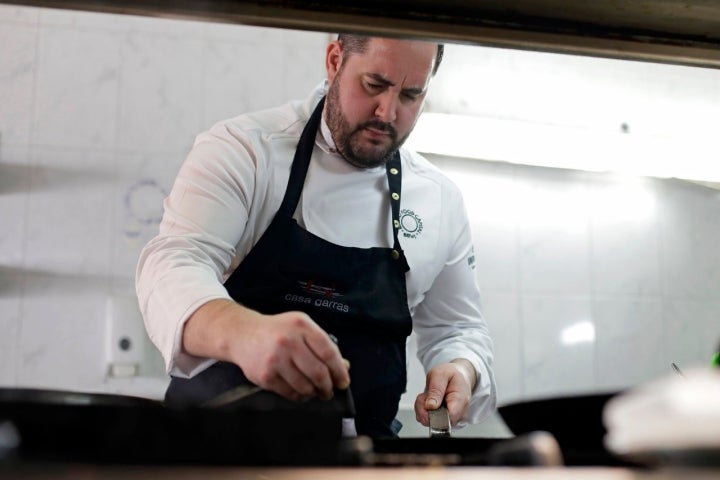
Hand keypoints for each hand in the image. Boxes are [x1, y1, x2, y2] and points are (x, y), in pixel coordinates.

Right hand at [232, 310, 350, 400]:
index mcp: (301, 326)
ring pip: (305, 386)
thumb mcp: (301, 328)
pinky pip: (290, 393)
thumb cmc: (277, 331)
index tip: (343, 381)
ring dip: (314, 393)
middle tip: (329, 391)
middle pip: (318, 372)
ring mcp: (275, 359)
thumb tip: (344, 367)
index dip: (339, 371)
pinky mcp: (265, 375)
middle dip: (328, 386)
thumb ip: (322, 345)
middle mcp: (288, 341)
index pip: (328, 353)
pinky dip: (300, 396)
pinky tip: (301, 391)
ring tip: (315, 391)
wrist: (243, 334)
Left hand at [414, 359, 475, 426]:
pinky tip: (428, 400)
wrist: (459, 376)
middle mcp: (459, 413)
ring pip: (431, 422)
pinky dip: (424, 410)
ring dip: (423, 409)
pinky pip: (430, 420)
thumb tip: (430, 406)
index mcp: (460, 399)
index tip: (427, 404)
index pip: (449, 417)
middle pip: (438, 422)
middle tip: (425, 395)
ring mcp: (453, 418)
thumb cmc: (451, 374)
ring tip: (428, 395)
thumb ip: (435, 390)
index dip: (434, 414)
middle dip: (424, 409)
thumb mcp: (440, 374)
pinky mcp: (446, 420)